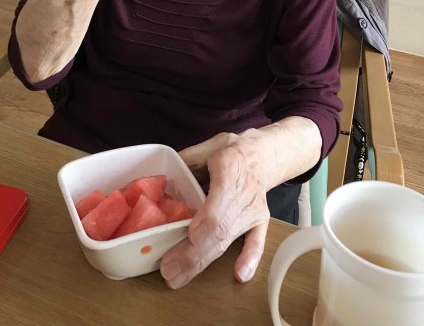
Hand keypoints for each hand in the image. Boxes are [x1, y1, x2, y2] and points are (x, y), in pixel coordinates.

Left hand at [160, 132, 269, 288]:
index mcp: (229, 168)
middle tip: (167, 270)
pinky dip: (250, 259)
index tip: (187, 237)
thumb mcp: (207, 146)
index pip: (217, 203)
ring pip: (228, 239)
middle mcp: (243, 193)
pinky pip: (257, 242)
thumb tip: (159, 176)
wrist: (263, 153)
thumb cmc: (231, 149)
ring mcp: (253, 210)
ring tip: (178, 277)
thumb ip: (186, 160)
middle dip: (192, 253)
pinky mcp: (260, 221)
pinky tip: (240, 275)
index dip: (202, 224)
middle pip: (219, 229)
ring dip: (203, 262)